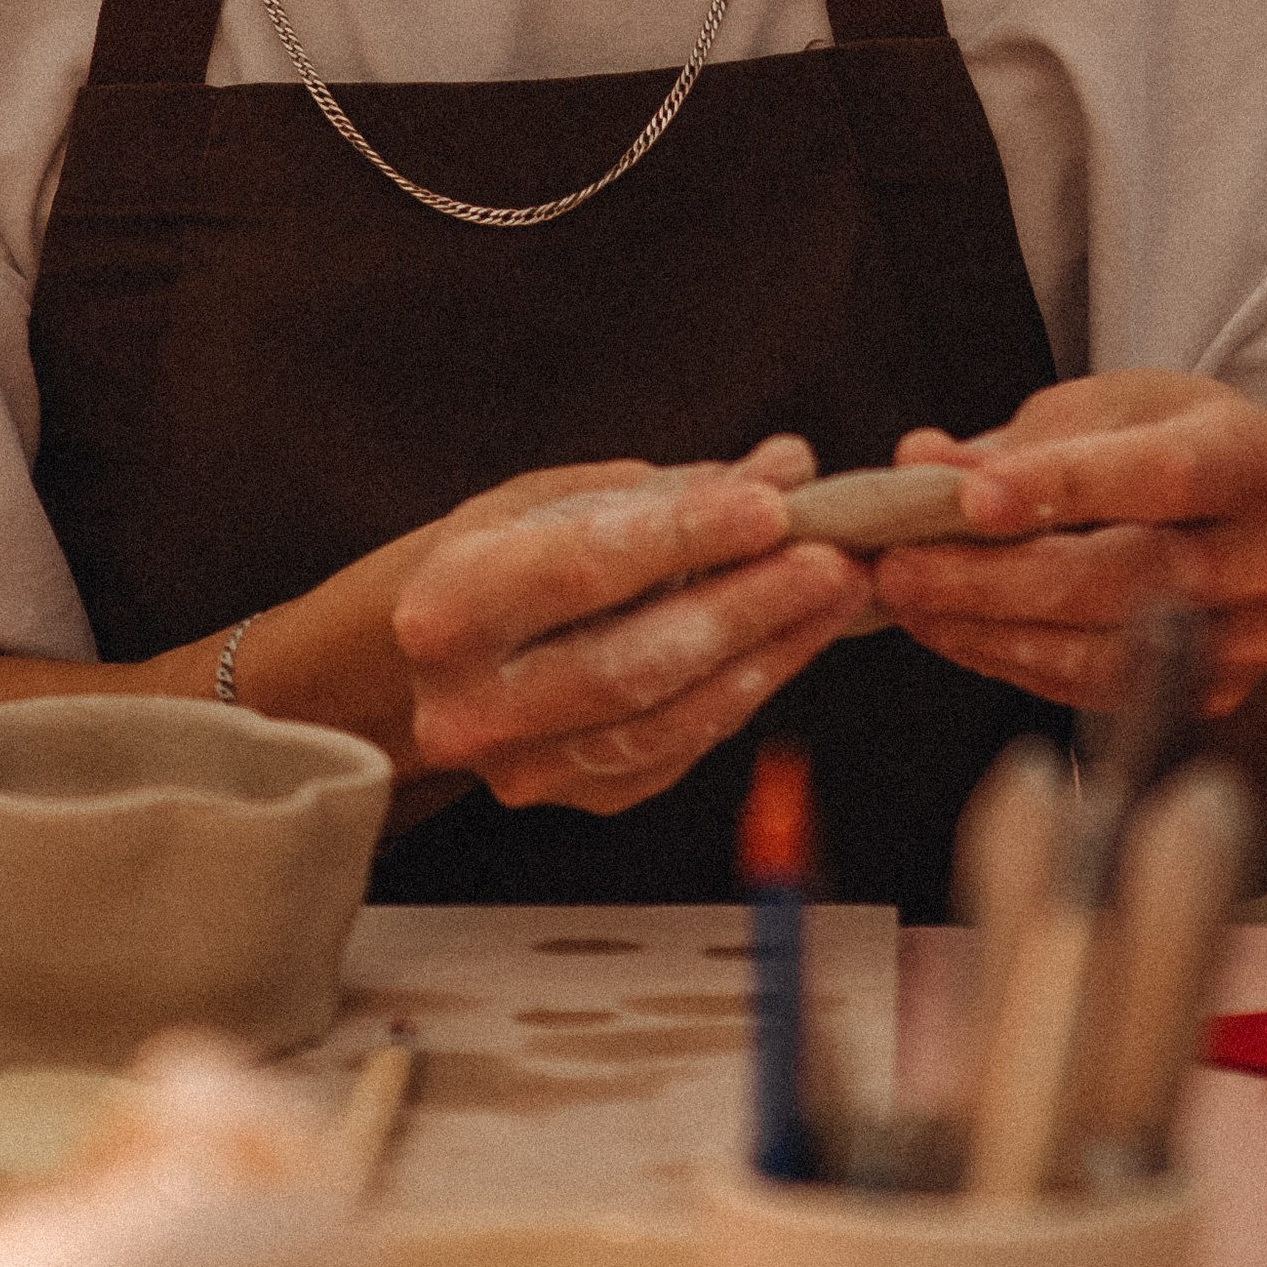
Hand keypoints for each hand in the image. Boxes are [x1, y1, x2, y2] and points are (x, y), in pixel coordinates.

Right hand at [390, 439, 872, 814]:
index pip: (584, 570)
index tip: (772, 504)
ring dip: (766, 656)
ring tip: (835, 597)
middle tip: (831, 560)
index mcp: (447, 606)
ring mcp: (523, 768)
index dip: (687, 537)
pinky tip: (788, 642)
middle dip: (746, 609)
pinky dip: (742, 692)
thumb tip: (787, 467)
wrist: (431, 661)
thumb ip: (670, 490)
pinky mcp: (577, 799)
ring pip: (667, 721)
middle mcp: (472, 705)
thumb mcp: (559, 499)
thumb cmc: (497, 559)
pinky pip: (680, 750)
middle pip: (632, 664)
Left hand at [871, 371, 1266, 719]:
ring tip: (909, 601)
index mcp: (1257, 456)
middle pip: (1128, 576)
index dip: (1062, 487)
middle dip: (996, 576)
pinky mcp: (1219, 694)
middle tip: (899, 566)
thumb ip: (1015, 444)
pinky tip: (954, 631)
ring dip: (989, 630)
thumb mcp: (1099, 413)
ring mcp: (1256, 636)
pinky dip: (1014, 661)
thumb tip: (921, 463)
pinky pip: (1099, 691)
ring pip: (1108, 651)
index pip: (1162, 474)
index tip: (967, 498)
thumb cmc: (1159, 448)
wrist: (1240, 526)